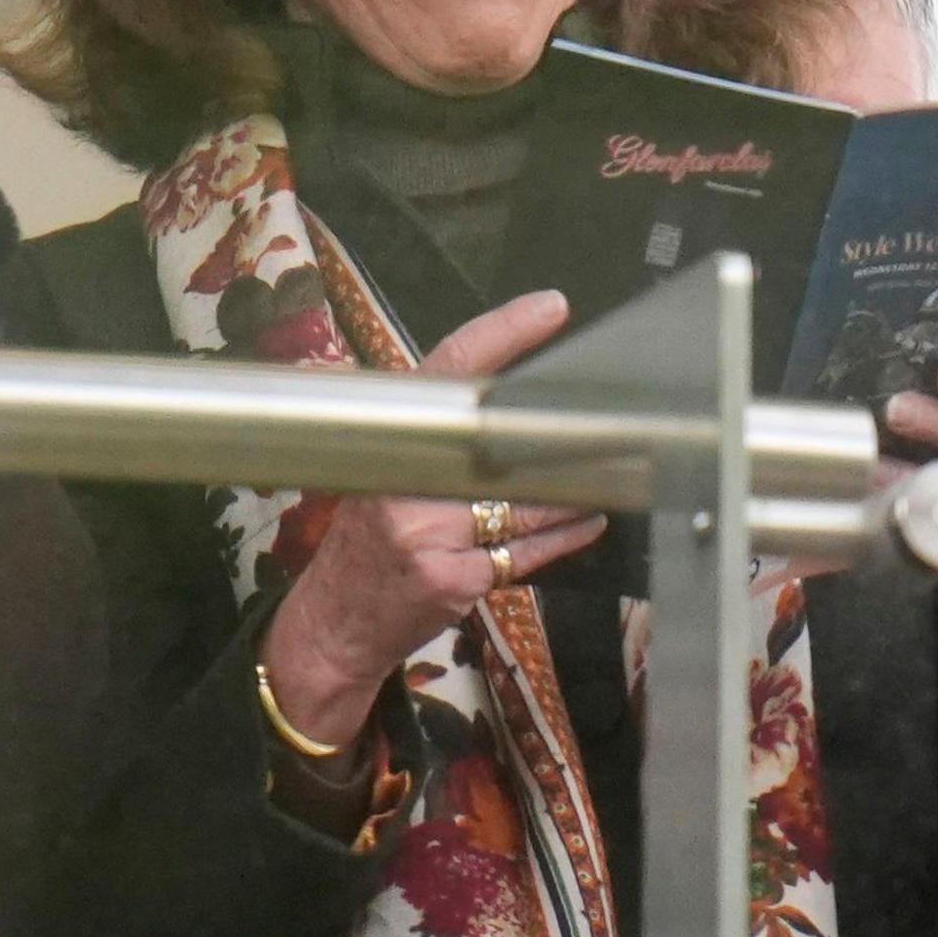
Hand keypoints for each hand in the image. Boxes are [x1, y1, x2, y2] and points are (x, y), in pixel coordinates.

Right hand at [262, 293, 599, 744]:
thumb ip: (431, 448)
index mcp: (384, 442)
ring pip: (526, 501)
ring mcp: (429, 533)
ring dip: (574, 490)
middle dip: (557, 432)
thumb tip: (503, 412)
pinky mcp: (454, 579)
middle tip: (606, 417)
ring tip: (606, 475)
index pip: (448, 367)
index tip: (549, 308)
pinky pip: (527, 550)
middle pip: (505, 441)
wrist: (331, 628)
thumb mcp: (380, 480)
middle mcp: (403, 482)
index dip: (502, 332)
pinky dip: (562, 535)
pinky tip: (587, 522)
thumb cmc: (363, 546)